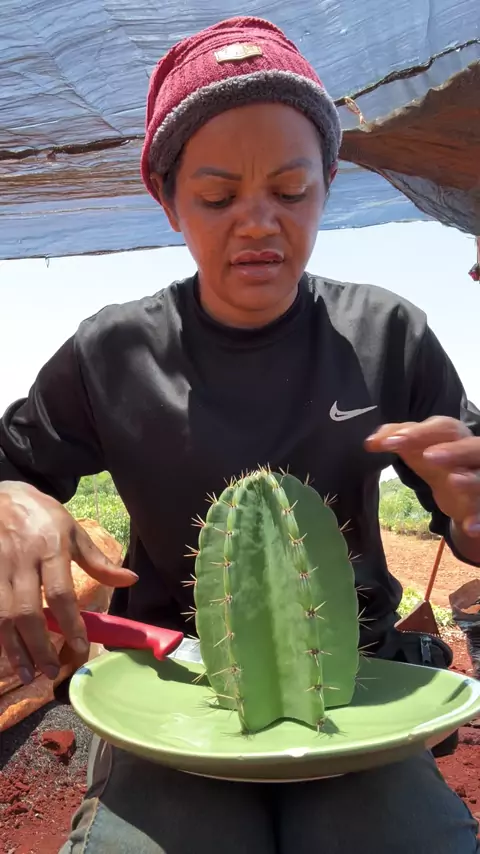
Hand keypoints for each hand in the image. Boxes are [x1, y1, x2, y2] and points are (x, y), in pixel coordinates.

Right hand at [0, 481, 137, 684]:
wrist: (2, 493)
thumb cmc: (42, 515)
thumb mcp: (73, 530)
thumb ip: (98, 561)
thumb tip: (130, 581)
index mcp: (51, 547)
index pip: (61, 593)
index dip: (70, 623)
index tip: (81, 647)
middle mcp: (22, 559)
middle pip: (27, 611)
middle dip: (38, 646)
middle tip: (50, 672)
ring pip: (2, 616)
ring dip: (13, 649)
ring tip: (26, 674)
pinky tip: (5, 653)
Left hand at [365, 416, 479, 536]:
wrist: (461, 488)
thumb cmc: (437, 460)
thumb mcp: (416, 447)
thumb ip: (394, 438)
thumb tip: (369, 442)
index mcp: (455, 435)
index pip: (443, 427)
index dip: (419, 433)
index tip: (394, 442)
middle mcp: (473, 454)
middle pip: (472, 448)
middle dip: (452, 451)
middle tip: (429, 457)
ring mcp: (479, 479)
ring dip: (469, 480)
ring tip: (454, 482)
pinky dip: (477, 519)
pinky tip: (469, 526)